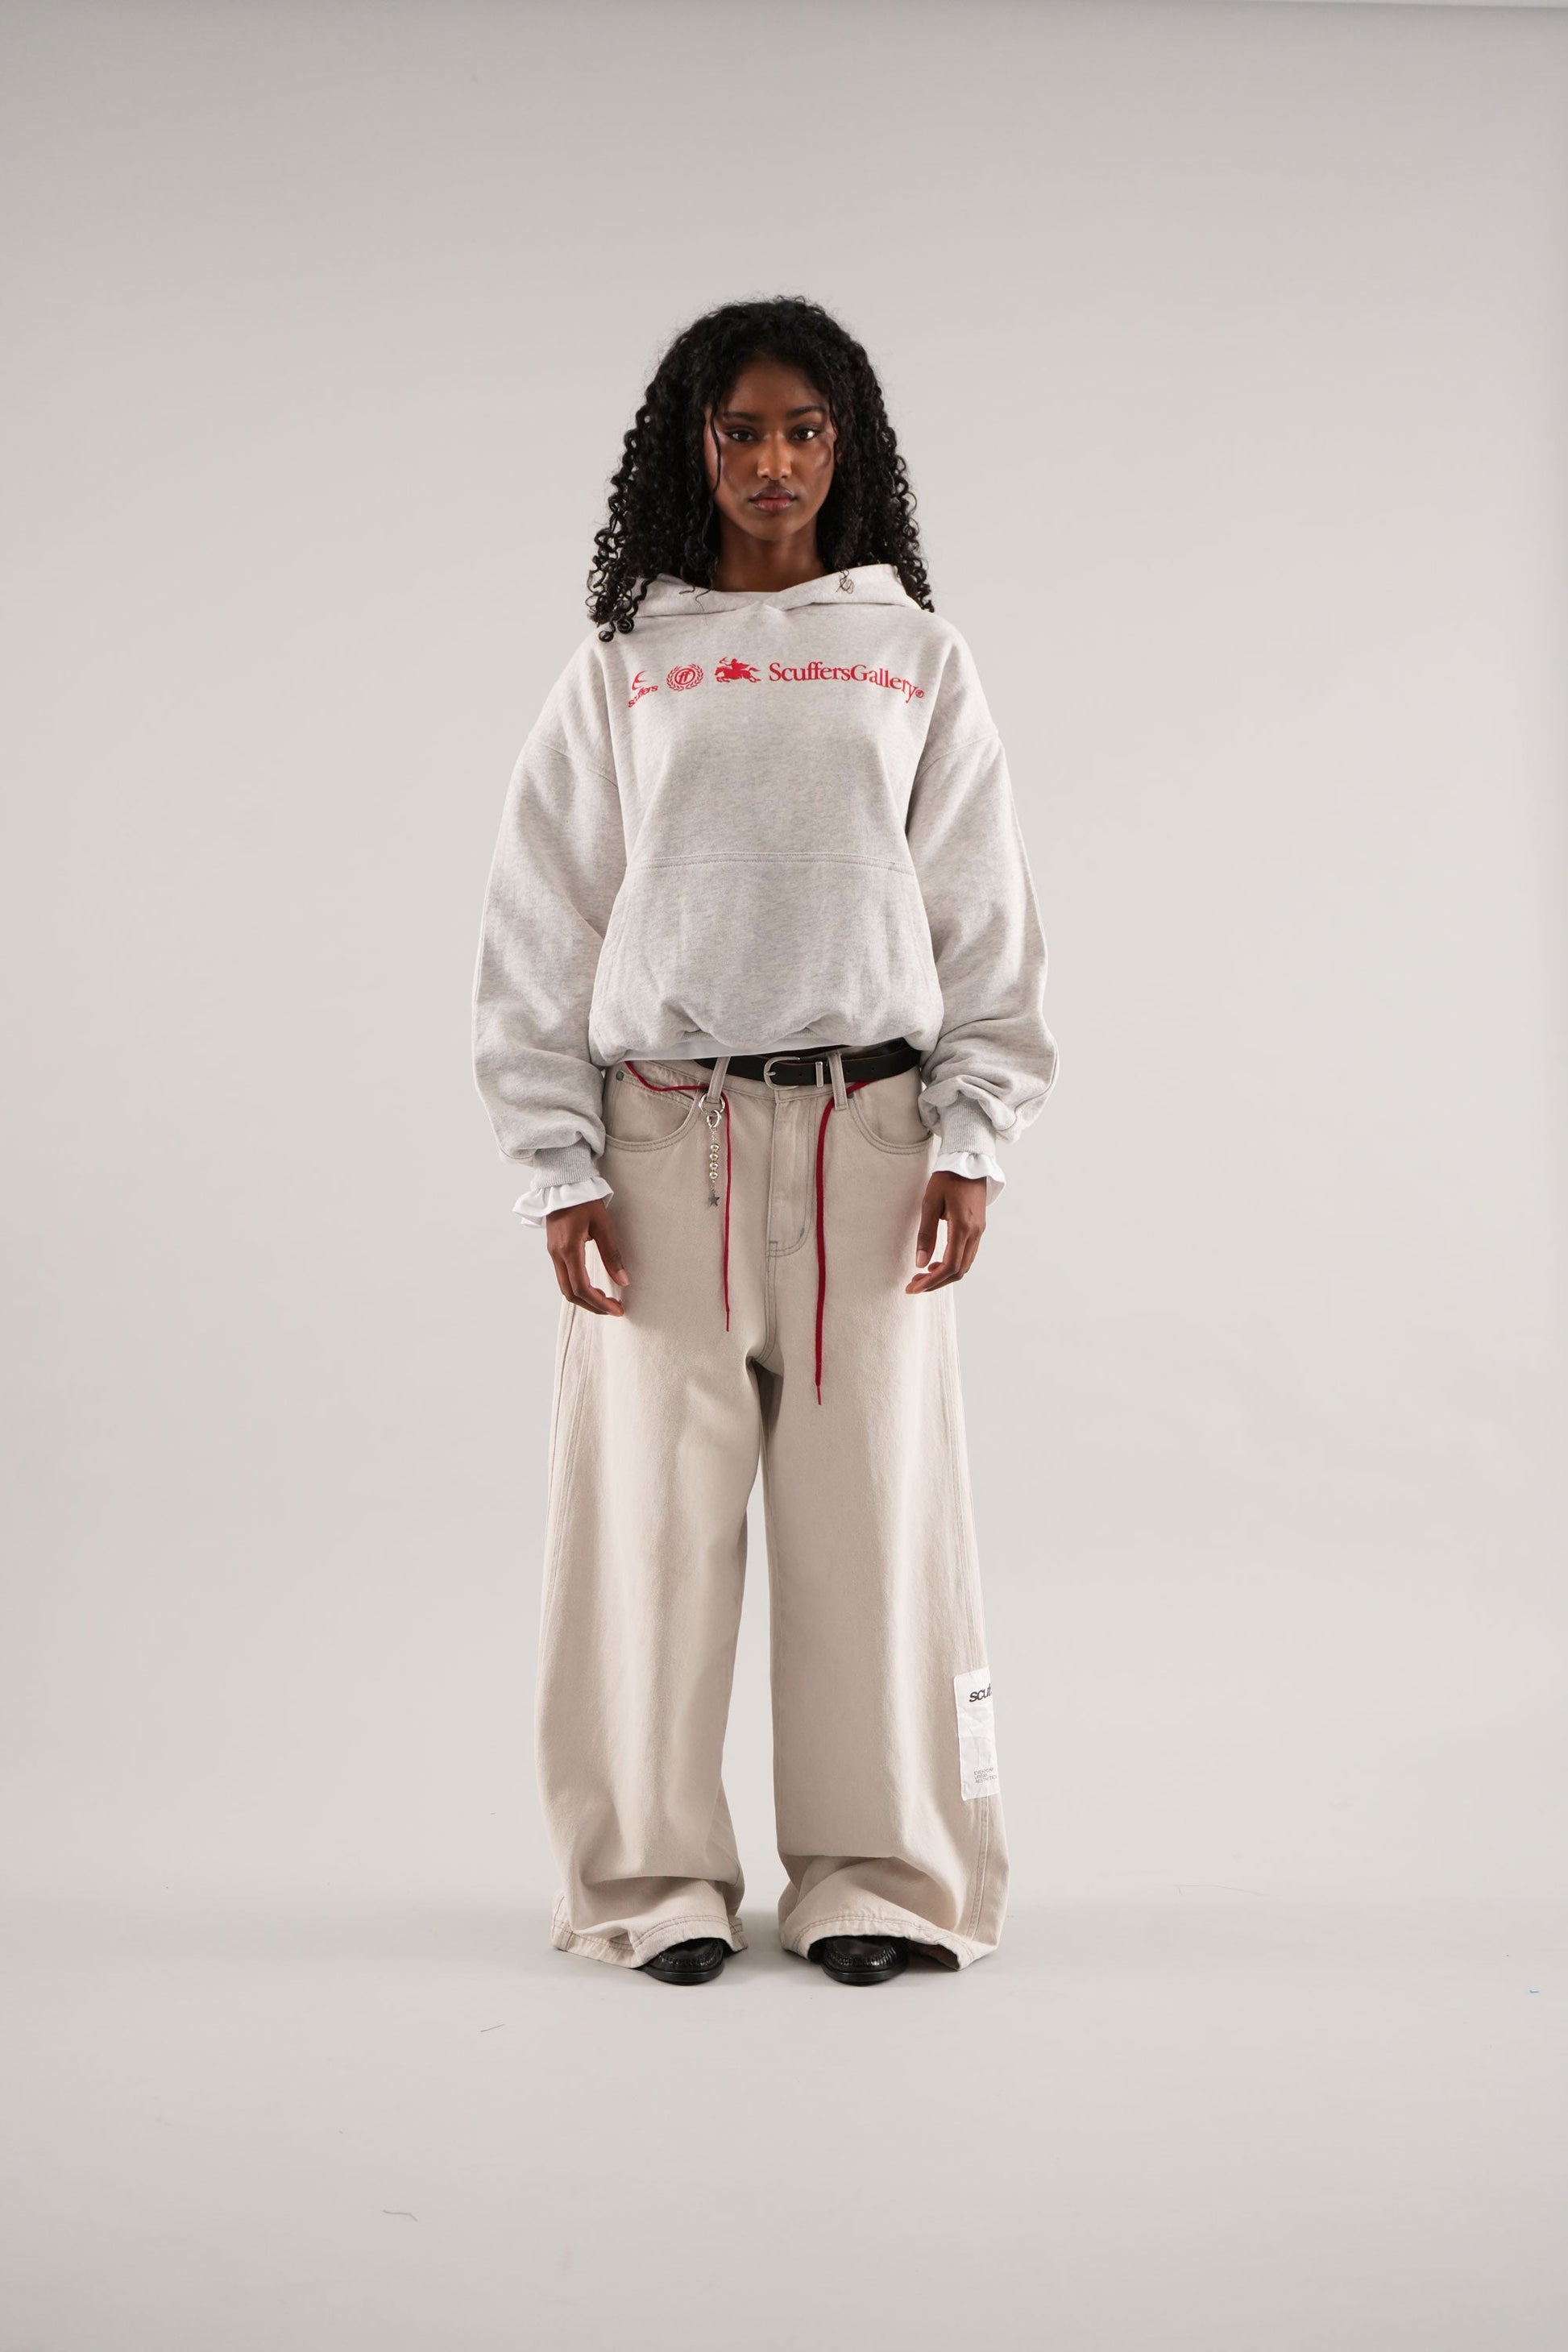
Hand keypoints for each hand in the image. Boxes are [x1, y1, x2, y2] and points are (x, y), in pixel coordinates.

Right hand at [545, 1198, 628, 1313]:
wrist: (563, 1183)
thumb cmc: (584, 1200)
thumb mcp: (603, 1225)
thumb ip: (612, 1254)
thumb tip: (624, 1281)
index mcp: (569, 1249)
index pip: (582, 1287)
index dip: (600, 1303)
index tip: (617, 1310)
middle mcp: (557, 1255)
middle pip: (570, 1293)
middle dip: (592, 1306)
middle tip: (613, 1309)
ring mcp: (553, 1253)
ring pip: (565, 1287)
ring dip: (584, 1298)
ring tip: (605, 1300)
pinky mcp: (553, 1250)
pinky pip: (563, 1277)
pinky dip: (578, 1287)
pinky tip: (593, 1287)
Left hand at [906, 1171, 986, 1292]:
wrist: (969, 1160)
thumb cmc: (947, 1178)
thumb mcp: (930, 1203)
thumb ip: (926, 1234)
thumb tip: (920, 1263)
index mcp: (963, 1227)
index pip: (949, 1266)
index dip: (931, 1282)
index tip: (913, 1288)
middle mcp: (975, 1233)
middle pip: (958, 1271)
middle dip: (936, 1282)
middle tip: (914, 1285)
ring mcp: (979, 1231)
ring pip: (964, 1265)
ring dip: (944, 1275)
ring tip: (922, 1275)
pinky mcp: (978, 1228)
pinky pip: (967, 1255)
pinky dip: (952, 1265)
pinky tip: (937, 1262)